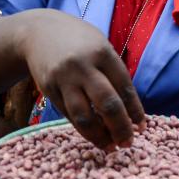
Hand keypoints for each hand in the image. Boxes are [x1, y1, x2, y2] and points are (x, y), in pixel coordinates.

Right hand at [17, 10, 144, 149]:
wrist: (37, 32)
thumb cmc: (78, 41)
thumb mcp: (100, 45)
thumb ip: (114, 73)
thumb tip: (130, 111)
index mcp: (102, 53)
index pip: (124, 88)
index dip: (135, 112)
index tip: (142, 127)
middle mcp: (83, 66)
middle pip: (107, 104)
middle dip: (121, 128)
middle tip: (128, 143)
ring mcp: (63, 79)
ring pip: (84, 116)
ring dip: (99, 136)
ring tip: (110, 146)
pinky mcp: (48, 89)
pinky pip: (68, 115)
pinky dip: (83, 129)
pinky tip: (93, 135)